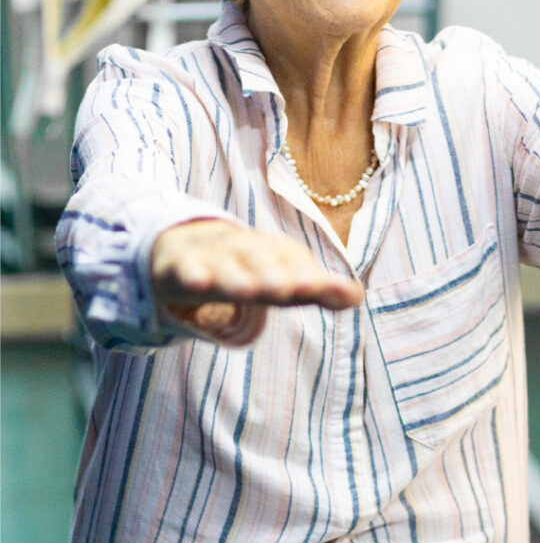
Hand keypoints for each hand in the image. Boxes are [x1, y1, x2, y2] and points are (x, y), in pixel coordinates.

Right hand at [150, 219, 361, 346]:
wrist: (186, 246)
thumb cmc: (246, 268)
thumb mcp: (280, 279)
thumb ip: (317, 290)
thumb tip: (357, 296)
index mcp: (272, 252)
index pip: (292, 261)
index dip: (305, 274)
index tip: (320, 287)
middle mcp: (244, 250)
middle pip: (260, 260)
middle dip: (274, 274)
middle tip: (289, 289)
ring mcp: (210, 257)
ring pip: (225, 265)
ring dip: (236, 276)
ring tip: (248, 290)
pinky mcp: (180, 265)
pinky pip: (185, 268)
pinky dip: (191, 273)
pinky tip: (197, 282)